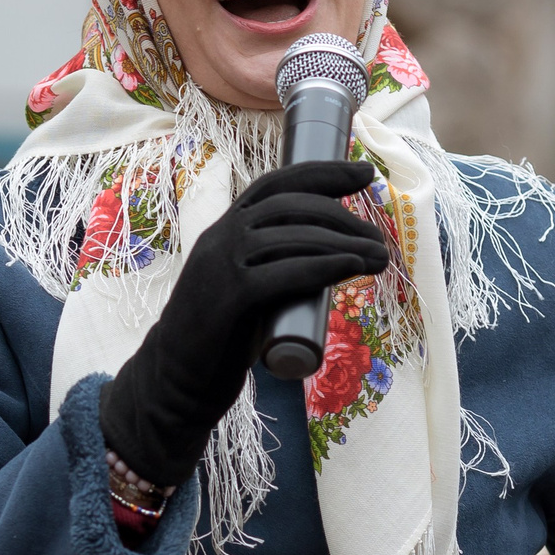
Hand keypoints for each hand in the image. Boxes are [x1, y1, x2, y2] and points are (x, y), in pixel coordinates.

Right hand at [97, 159, 387, 486]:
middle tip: (379, 238)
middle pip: (290, 205)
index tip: (365, 174)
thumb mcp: (249, 288)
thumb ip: (276, 268)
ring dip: (344, 242)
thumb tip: (329, 259)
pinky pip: (283, 273)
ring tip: (379, 257)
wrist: (175, 380)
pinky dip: (322, 266)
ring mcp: (221, 263)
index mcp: (226, 229)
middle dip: (343, 214)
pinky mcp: (227, 296)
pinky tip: (351, 267)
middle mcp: (221, 237)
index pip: (276, 184)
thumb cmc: (218, 337)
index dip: (323, 173)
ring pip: (291, 235)